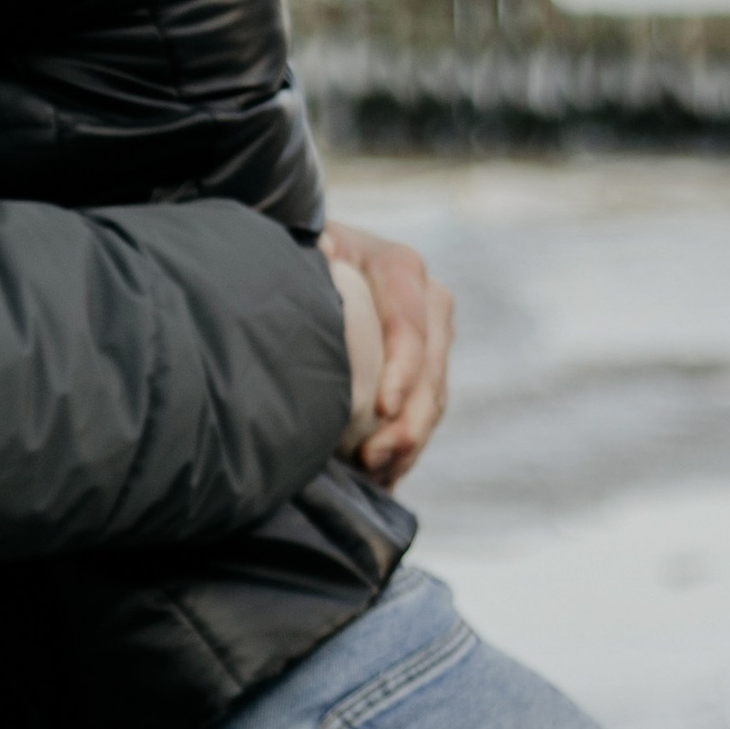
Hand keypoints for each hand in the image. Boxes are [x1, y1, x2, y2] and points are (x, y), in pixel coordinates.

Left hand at [320, 218, 454, 485]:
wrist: (308, 265)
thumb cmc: (296, 256)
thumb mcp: (302, 252)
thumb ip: (309, 261)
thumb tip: (312, 274)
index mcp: (396, 266)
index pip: (409, 323)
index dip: (402, 369)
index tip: (383, 409)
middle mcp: (425, 298)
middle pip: (430, 369)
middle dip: (407, 422)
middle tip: (371, 461)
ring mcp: (430, 336)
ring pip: (433, 398)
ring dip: (408, 443)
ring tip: (374, 476)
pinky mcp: (424, 368)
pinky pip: (425, 414)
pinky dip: (405, 447)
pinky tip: (382, 476)